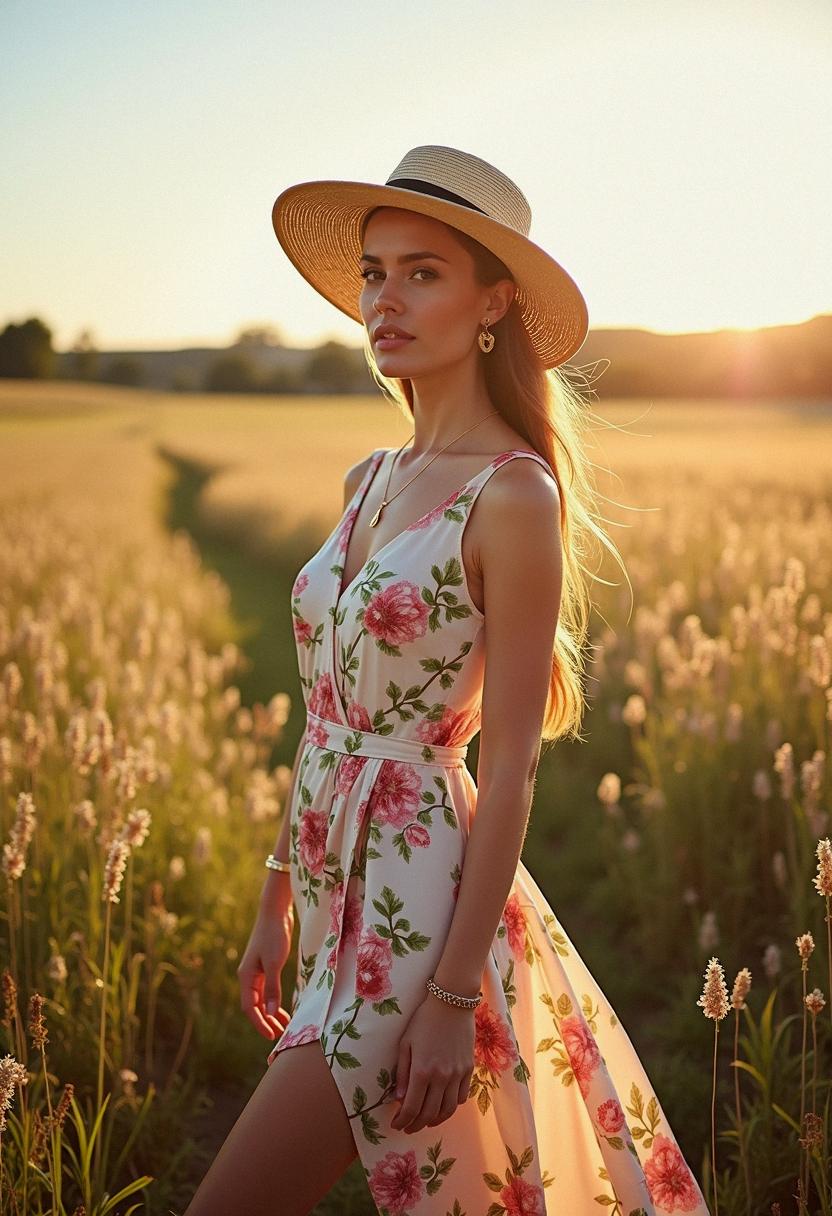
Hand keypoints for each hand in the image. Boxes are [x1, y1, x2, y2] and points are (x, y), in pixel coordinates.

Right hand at [237, 904, 293, 1042]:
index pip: (250, 1008)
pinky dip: (274, 1001)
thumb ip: (273, 988)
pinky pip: (268, 991)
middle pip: (255, 1006)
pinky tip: (283, 1009)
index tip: (272, 1036)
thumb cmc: (274, 935)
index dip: (260, 1023)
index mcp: (246, 977)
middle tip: (280, 1036)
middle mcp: (249, 976)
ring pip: (262, 1000)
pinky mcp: (266, 967)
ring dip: (271, 1013)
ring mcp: (257, 972)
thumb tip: (271, 1013)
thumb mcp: (274, 963)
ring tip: (284, 1027)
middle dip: (266, 1021)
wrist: (275, 912)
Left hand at [390, 994, 474, 1133]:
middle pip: (429, 1114)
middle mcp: (441, 1077)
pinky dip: (452, 1106)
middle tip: (408, 1127)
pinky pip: (461, 1097)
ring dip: (435, 1121)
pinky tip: (443, 1105)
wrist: (452, 1002)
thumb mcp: (406, 1043)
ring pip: (448, 1110)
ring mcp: (457, 1075)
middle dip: (416, 1125)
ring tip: (425, 1121)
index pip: (411, 1108)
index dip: (403, 1121)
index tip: (396, 1124)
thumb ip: (402, 1072)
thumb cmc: (424, 1019)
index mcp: (422, 1071)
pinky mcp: (469, 1069)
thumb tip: (399, 1098)